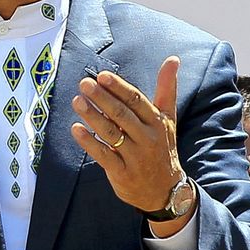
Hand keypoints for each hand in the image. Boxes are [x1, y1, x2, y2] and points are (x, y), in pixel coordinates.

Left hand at [70, 57, 188, 234]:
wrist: (165, 191)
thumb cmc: (162, 147)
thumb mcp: (168, 119)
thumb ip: (167, 89)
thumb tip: (173, 58)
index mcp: (157, 122)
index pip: (136, 101)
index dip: (119, 88)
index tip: (102, 76)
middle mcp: (148, 138)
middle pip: (122, 115)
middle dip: (102, 98)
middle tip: (84, 84)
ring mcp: (135, 157)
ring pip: (111, 134)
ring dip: (92, 116)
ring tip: (77, 101)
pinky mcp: (122, 173)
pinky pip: (103, 156)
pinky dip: (89, 142)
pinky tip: (76, 129)